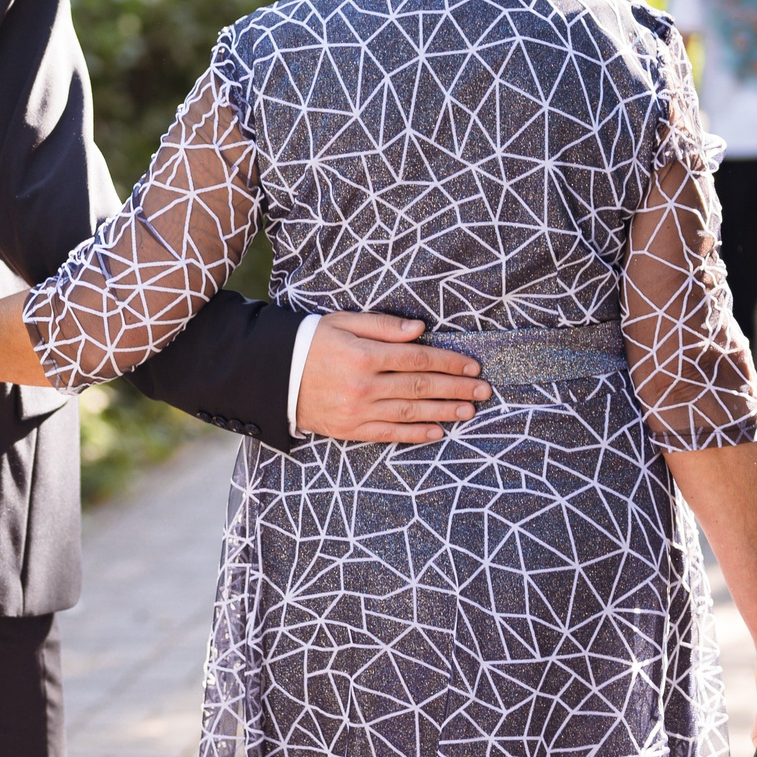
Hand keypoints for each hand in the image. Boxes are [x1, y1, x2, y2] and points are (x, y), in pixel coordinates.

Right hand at [295, 313, 491, 441]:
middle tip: (484, 390)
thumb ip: (382, 326)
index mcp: (363, 355)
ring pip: (410, 412)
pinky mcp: (350, 430)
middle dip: (456, 388)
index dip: (448, 362)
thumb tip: (419, 330)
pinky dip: (415, 434)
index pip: (417, 359)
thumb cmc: (310, 343)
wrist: (273, 376)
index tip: (472, 365)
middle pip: (420, 387)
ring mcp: (357, 411)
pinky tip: (438, 432)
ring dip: (444, 412)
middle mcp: (363, 385)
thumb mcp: (342, 322)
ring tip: (469, 410)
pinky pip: (389, 434)